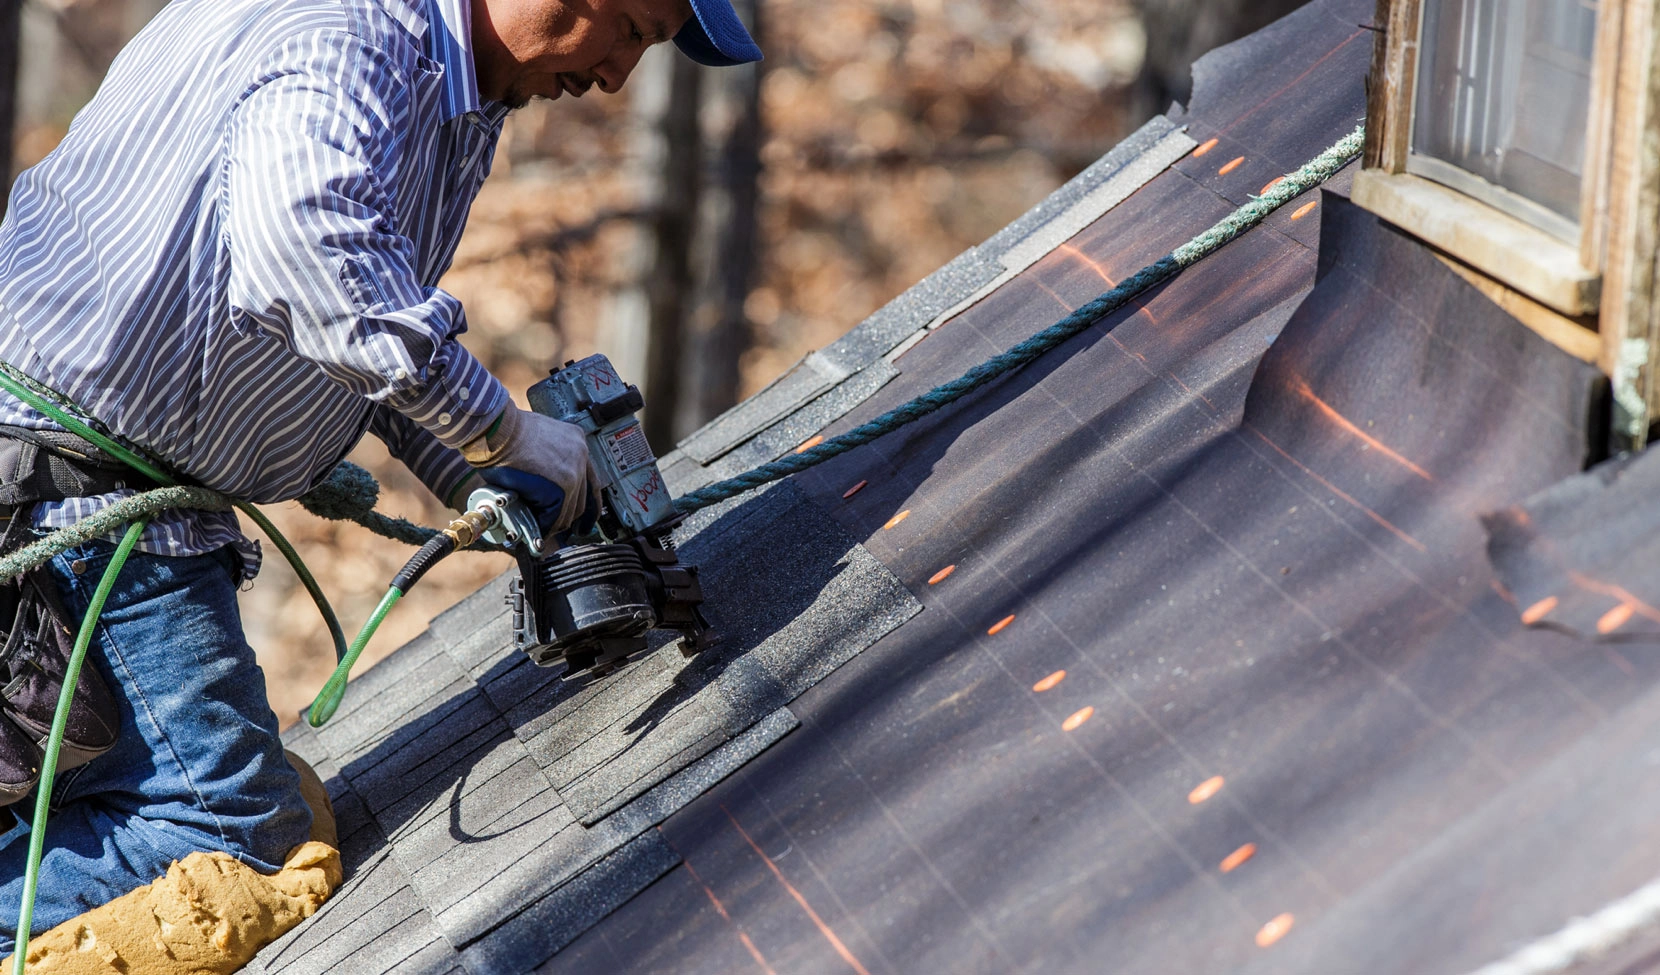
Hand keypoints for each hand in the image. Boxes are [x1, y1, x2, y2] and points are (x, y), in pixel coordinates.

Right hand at [462, 406, 590, 532]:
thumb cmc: (504, 430)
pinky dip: (544, 525)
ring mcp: (574, 471)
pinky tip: (534, 528)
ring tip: (539, 529)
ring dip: (553, 523)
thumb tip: (540, 482)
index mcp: (576, 440)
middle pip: (583, 498)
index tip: (585, 516)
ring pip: (569, 511)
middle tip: (556, 529)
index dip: (588, 501)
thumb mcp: (535, 438)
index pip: (590, 478)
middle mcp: (581, 454)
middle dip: (569, 516)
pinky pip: (556, 515)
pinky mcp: (563, 486)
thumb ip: (546, 459)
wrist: (497, 428)